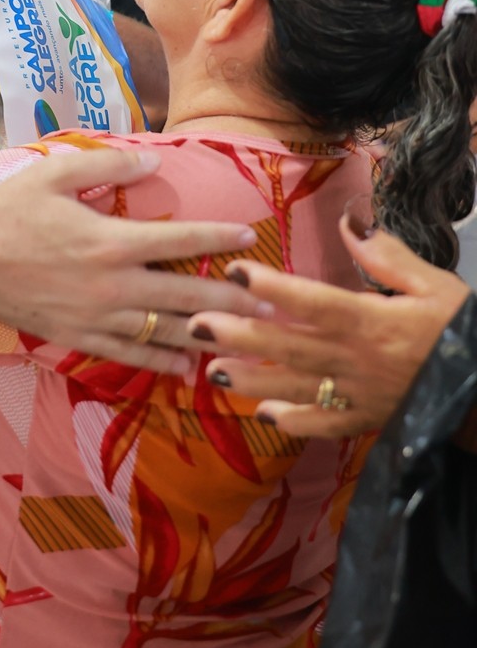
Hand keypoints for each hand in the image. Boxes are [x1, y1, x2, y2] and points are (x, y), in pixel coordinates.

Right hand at [0, 147, 268, 371]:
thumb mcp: (58, 171)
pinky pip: (128, 354)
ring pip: (163, 332)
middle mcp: (111, 285)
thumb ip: (111, 164)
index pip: (181, 242)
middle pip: (186, 297)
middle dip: (233, 302)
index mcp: (111, 241)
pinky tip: (185, 366)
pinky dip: (160, 362)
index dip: (219, 240)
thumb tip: (155, 160)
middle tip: (271, 308)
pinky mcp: (76, 337)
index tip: (250, 238)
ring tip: (243, 341)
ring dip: (206, 337)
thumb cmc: (9, 206)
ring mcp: (95, 317)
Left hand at [188, 219, 471, 435]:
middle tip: (196, 323)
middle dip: (241, 335)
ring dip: (253, 379)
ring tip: (212, 369)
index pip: (314, 302)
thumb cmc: (462, 329)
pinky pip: (325, 424)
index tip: (235, 270)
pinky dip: (294, 421)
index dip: (273, 287)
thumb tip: (350, 223)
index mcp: (373, 322)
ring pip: (297, 387)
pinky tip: (264, 413)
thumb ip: (388, 256)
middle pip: (291, 346)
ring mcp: (360, 395)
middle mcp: (358, 361)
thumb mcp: (434, 283)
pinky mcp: (368, 420)